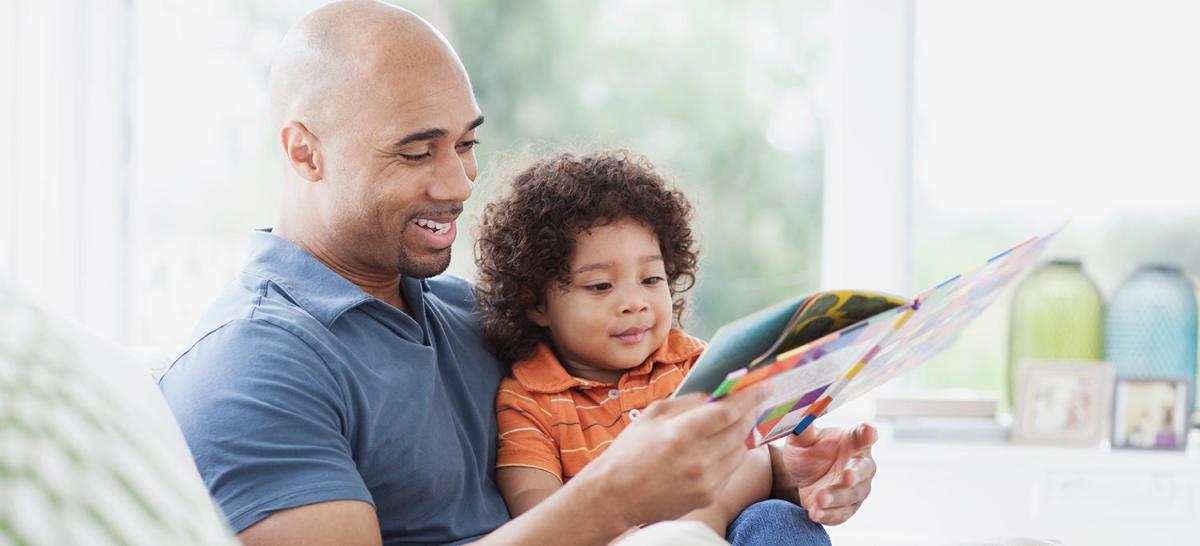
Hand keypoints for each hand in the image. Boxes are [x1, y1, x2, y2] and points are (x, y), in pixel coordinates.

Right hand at [575, 384, 772, 527]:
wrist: (615, 496)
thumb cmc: (630, 451)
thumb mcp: (652, 415)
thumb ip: (687, 402)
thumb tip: (716, 393)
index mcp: (680, 435)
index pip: (728, 411)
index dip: (751, 396)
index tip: (765, 384)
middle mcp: (697, 460)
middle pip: (739, 429)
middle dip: (751, 411)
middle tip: (756, 399)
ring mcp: (705, 481)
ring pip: (740, 450)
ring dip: (741, 433)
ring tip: (733, 423)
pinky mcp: (708, 496)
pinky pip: (731, 469)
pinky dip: (730, 454)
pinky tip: (717, 447)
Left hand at [781, 423, 876, 524]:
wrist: (801, 477)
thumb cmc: (808, 452)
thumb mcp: (802, 440)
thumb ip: (803, 431)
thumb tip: (800, 417)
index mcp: (854, 441)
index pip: (864, 435)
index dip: (867, 433)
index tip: (868, 431)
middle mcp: (861, 465)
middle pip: (863, 470)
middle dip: (855, 474)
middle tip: (847, 477)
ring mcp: (857, 488)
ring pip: (852, 495)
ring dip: (837, 497)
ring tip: (820, 498)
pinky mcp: (846, 508)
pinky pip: (841, 513)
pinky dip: (829, 514)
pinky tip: (815, 513)